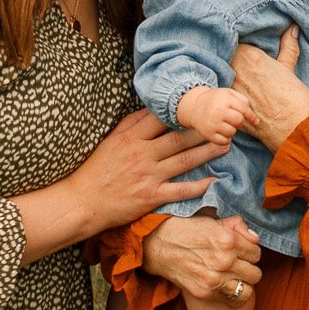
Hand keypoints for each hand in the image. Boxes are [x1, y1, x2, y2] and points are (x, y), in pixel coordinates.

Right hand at [64, 110, 219, 234]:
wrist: (83, 202)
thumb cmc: (95, 170)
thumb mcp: (110, 141)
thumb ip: (130, 124)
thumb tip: (151, 109)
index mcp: (130, 138)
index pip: (160, 120)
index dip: (182, 113)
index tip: (200, 107)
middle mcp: (141, 155)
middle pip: (179, 139)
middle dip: (203, 131)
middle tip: (223, 125)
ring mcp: (148, 176)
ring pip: (184, 161)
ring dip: (207, 153)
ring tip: (225, 145)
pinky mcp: (151, 197)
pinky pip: (180, 190)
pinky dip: (198, 186)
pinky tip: (214, 180)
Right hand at [141, 213, 262, 300]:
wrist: (157, 245)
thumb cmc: (185, 229)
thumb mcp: (211, 219)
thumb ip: (237, 225)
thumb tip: (255, 238)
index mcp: (227, 240)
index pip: (257, 252)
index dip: (250, 251)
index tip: (242, 251)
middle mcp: (224, 261)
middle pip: (255, 272)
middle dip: (248, 268)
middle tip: (238, 264)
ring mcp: (215, 279)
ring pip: (248, 289)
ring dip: (243, 283)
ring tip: (234, 277)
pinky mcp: (206, 292)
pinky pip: (234, 299)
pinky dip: (233, 294)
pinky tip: (226, 285)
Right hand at [176, 86, 252, 145]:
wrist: (195, 106)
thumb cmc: (217, 100)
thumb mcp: (229, 93)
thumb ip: (243, 100)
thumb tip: (253, 115)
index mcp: (224, 99)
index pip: (244, 109)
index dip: (252, 117)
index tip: (256, 122)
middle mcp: (218, 111)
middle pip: (239, 121)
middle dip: (239, 121)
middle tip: (234, 119)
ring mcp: (212, 123)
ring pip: (232, 132)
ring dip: (232, 130)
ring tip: (225, 124)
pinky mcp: (208, 134)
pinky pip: (224, 142)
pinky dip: (226, 139)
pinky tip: (222, 132)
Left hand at [231, 26, 308, 150]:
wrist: (292, 127)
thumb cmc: (293, 97)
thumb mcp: (289, 67)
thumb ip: (288, 46)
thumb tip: (292, 28)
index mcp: (249, 57)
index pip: (233, 43)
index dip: (236, 46)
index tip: (241, 50)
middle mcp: (235, 70)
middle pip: (224, 59)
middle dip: (230, 60)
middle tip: (241, 66)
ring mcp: (230, 89)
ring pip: (220, 76)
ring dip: (226, 76)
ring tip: (238, 80)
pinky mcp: (228, 106)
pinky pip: (221, 96)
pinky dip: (225, 95)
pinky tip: (234, 97)